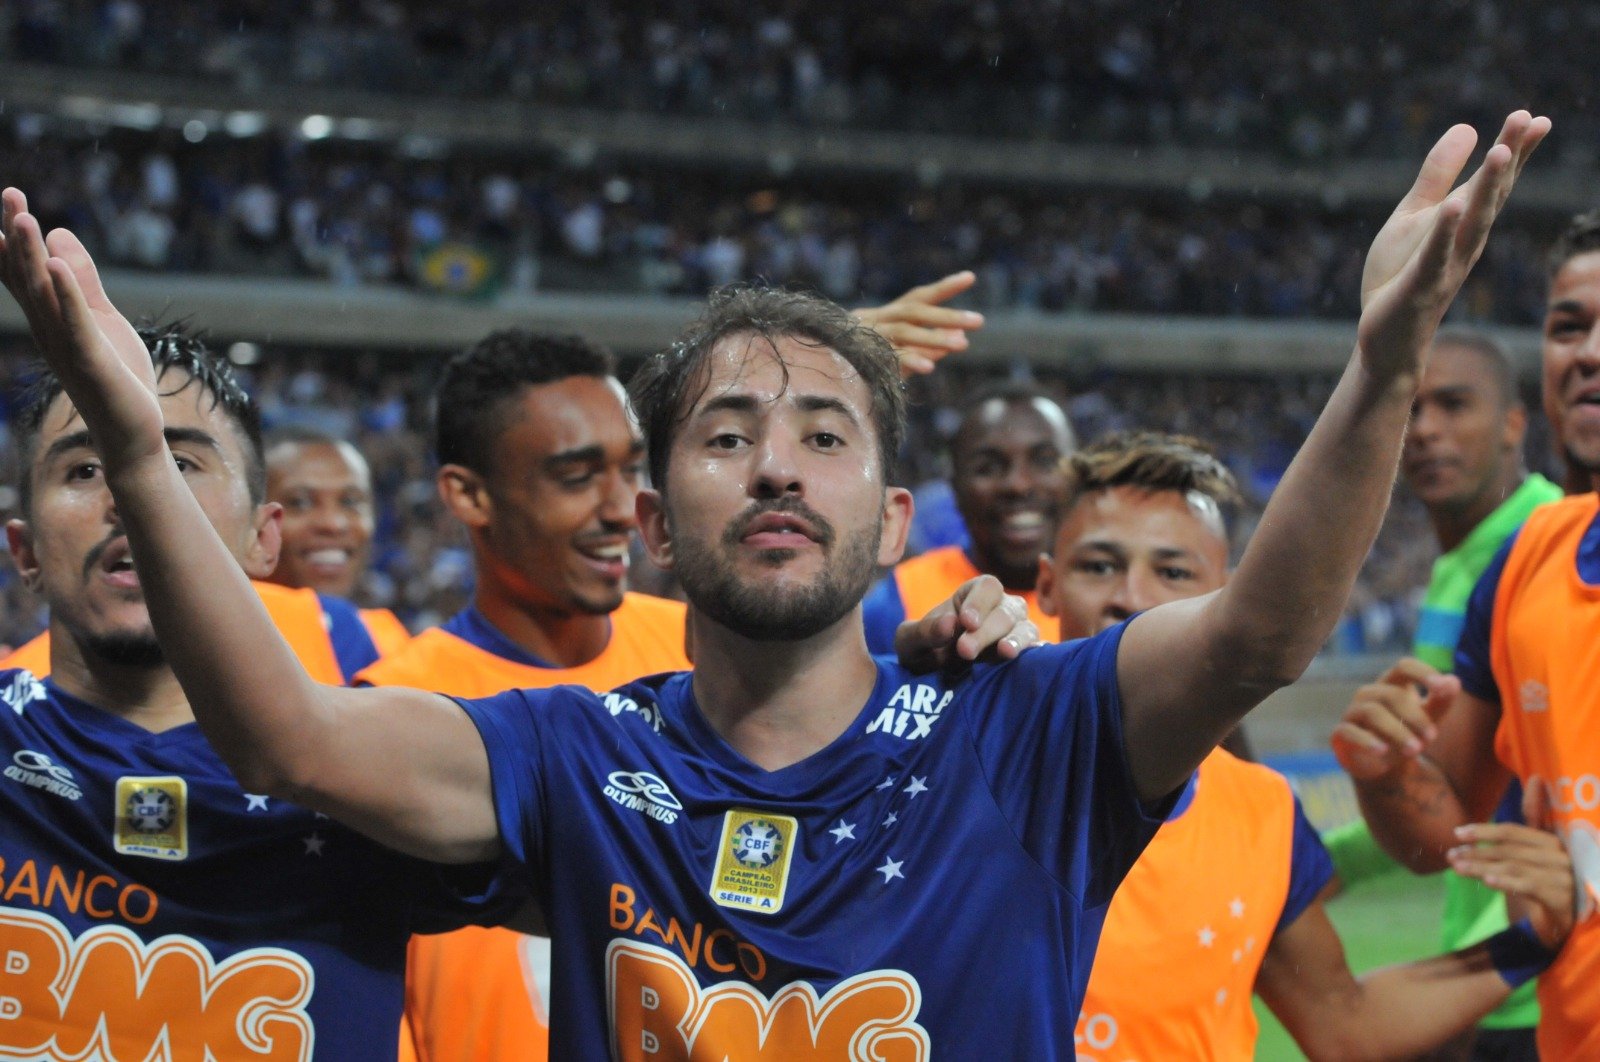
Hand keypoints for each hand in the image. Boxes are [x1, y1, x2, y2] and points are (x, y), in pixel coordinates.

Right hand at [0, 188, 162, 470]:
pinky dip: (66, 292)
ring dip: (30, 255)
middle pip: (27, 276)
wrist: (132, 431)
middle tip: (10, 193)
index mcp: (50, 320)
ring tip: (23, 217)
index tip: (5, 206)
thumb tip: (58, 233)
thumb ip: (83, 280)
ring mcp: (65, 345)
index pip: (23, 275)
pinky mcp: (90, 359)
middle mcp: (49, 330)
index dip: (9, 243)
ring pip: (43, 294)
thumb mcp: (102, 319)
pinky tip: (54, 262)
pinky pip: (74, 321)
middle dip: (16, 236)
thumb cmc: (117, 376)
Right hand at [853, 271, 983, 376]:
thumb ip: (929, 346)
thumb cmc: (864, 362)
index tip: (970, 277)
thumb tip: (960, 339)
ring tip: (963, 345)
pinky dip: (911, 360)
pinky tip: (930, 368)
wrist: (820, 371)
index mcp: (888, 316)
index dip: (944, 287)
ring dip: (934, 337)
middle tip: (979, 321)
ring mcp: (869, 336)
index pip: (919, 298)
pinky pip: (890, 357)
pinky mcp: (863, 356)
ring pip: (904, 331)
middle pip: (915, 311)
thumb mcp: (901, 352)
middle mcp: (878, 320)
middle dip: (947, 316)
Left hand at [894, 574, 1036, 673]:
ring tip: (1005, 653)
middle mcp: (1001, 608)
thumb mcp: (910, 641)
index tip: (966, 621)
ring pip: (1026, 629)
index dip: (979, 602)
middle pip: (1005, 611)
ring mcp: (1017, 631)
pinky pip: (1038, 652)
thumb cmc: (923, 650)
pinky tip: (1027, 664)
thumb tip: (948, 623)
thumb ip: (924, 630)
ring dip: (1015, 640)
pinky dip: (1034, 656)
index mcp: (973, 595)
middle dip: (986, 631)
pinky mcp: (1026, 656)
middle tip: (965, 650)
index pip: (987, 587)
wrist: (933, 679)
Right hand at [1330, 658, 1459, 780]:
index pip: (1404, 667)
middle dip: (1415, 716)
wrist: (1381, 762)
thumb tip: (1453, 681)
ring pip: (1372, 712)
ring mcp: (1354, 712)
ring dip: (1397, 731)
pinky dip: (1367, 741)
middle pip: (1391, 694)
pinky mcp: (1342, 733)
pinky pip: (1350, 731)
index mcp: (1392, 684)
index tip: (1442, 687)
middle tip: (1433, 737)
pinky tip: (1383, 751)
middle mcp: (1370, 693)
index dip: (1422, 673)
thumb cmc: (1406, 732)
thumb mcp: (1428, 718)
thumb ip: (1441, 701)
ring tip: (1416, 751)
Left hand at [1356, 111, 1548, 382]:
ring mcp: (1447, 265)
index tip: (1536, 118)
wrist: (1387, 338)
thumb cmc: (1401, 274)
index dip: (1515, 151)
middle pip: (1491, 195)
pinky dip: (1445, 232)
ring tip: (1499, 151)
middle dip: (1509, 159)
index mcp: (1465, 223)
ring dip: (1486, 188)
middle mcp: (1466, 242)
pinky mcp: (1421, 286)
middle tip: (1528, 120)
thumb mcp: (1413, 216)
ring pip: (1472, 223)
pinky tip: (1453, 206)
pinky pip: (1436, 257)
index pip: (1494, 182)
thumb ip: (1438, 175)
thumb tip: (1469, 127)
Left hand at [1449, 777, 1575, 949]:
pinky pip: (1529, 886)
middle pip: (1509, 849)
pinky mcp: (1561, 899)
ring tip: (1456, 867)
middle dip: (1476, 850)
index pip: (1513, 831)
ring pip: (1513, 866)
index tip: (1457, 833)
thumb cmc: (1549, 881)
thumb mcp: (1538, 852)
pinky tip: (1485, 880)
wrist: (1568, 924)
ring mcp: (1564, 878)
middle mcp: (1561, 856)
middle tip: (1450, 854)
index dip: (1483, 830)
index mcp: (1554, 841)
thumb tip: (1536, 778)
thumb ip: (1533, 820)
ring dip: (1481, 866)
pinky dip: (1506, 881)